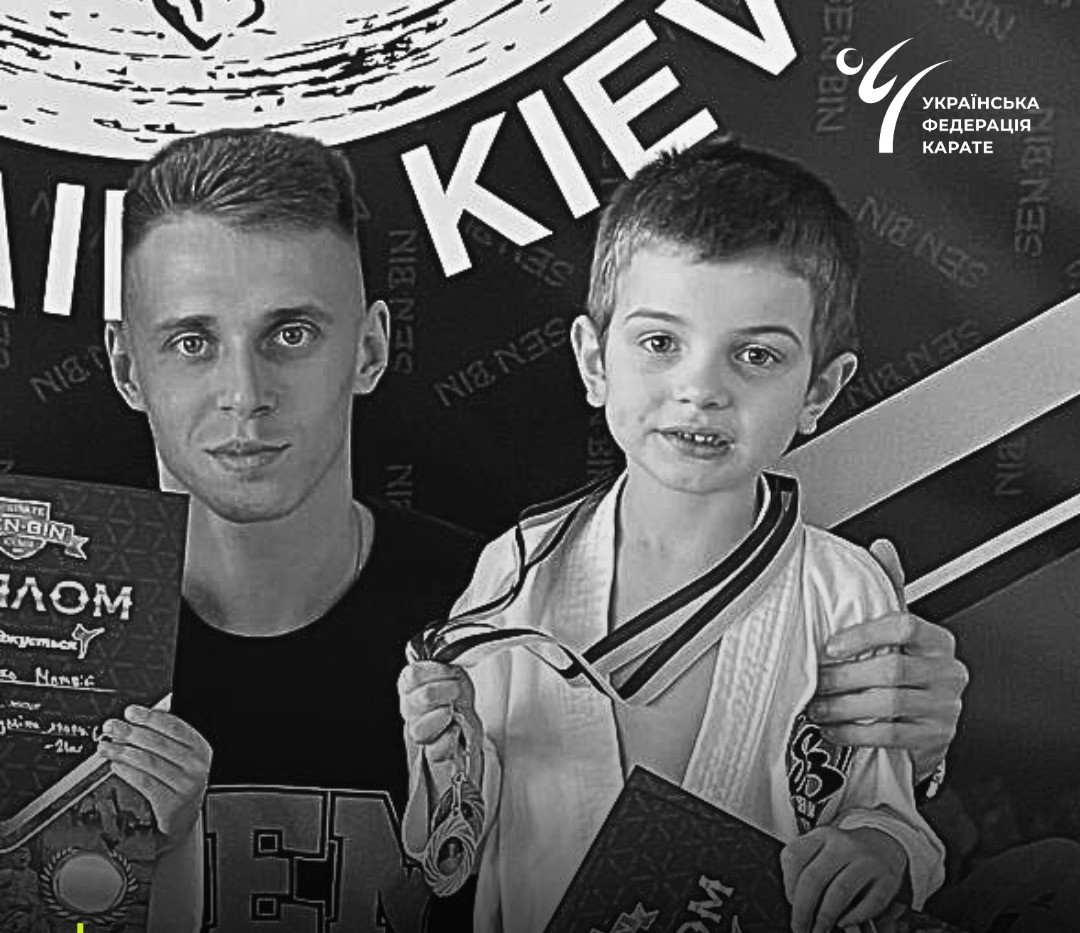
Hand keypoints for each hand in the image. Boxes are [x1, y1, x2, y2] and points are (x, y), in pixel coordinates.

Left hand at [97, 705, 210, 850]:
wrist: (181, 822)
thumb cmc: (177, 785)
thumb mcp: (180, 759)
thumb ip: (165, 737)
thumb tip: (140, 717)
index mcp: (201, 749)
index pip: (175, 727)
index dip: (151, 717)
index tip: (131, 712)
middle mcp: (196, 766)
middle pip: (159, 743)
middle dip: (131, 732)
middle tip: (112, 726)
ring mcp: (185, 785)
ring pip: (148, 761)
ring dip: (123, 751)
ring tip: (106, 746)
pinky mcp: (171, 802)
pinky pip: (144, 782)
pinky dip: (127, 771)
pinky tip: (116, 764)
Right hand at [398, 661, 479, 764]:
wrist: (467, 724)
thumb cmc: (456, 698)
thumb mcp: (454, 675)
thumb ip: (447, 669)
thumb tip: (448, 666)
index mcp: (410, 687)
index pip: (411, 676)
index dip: (433, 671)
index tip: (451, 671)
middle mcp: (410, 710)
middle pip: (414, 702)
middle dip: (440, 693)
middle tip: (456, 690)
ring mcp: (420, 733)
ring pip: (418, 730)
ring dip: (440, 717)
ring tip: (452, 710)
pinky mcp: (433, 753)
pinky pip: (434, 751)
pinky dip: (448, 739)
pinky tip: (455, 729)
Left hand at [782, 826, 906, 932]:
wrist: (883, 845)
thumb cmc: (845, 855)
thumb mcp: (822, 850)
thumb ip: (805, 869)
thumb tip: (796, 903)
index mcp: (821, 836)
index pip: (795, 856)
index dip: (788, 884)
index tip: (791, 903)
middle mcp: (843, 845)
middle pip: (814, 878)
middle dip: (803, 909)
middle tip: (800, 927)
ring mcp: (866, 860)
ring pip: (839, 892)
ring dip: (825, 917)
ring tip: (820, 929)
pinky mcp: (886, 879)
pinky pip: (869, 903)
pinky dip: (853, 917)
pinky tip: (844, 922)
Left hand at [811, 539, 968, 781]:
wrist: (927, 725)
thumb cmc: (906, 673)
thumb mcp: (899, 633)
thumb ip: (890, 592)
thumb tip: (882, 548)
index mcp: (937, 641)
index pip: (904, 626)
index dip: (864, 635)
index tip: (830, 646)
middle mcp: (947, 672)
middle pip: (891, 669)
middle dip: (844, 677)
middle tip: (815, 681)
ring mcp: (945, 707)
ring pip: (888, 704)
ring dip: (844, 707)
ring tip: (818, 708)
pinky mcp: (935, 737)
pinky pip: (891, 736)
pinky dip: (856, 733)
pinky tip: (835, 729)